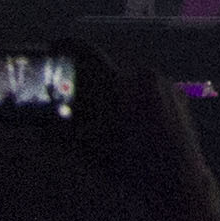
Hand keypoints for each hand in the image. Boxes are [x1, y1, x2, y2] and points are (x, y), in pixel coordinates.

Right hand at [71, 43, 219, 220]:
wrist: (175, 176)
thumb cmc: (129, 163)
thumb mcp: (88, 148)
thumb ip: (61, 133)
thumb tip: (41, 125)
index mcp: (121, 83)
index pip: (90, 54)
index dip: (70, 47)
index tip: (56, 44)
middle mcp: (145, 76)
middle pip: (110, 71)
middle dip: (93, 83)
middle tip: (78, 99)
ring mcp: (166, 83)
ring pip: (131, 81)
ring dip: (116, 92)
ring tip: (109, 119)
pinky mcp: (178, 94)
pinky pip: (151, 90)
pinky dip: (137, 99)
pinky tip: (133, 123)